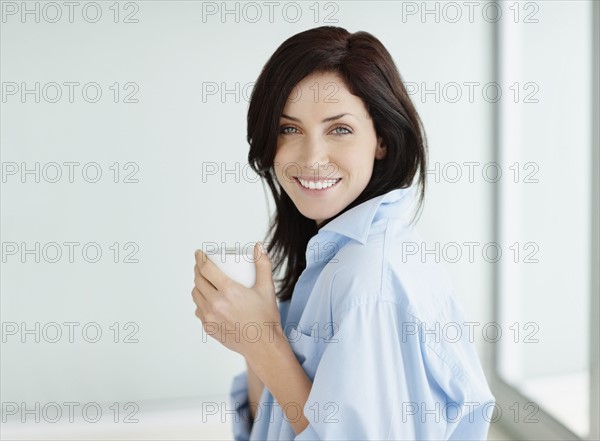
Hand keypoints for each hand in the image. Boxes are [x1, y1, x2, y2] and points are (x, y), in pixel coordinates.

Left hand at [192, 242, 282, 358]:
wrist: (263, 346)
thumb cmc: (266, 318)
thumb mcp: (267, 288)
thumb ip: (263, 265)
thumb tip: (258, 246)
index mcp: (229, 291)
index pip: (206, 269)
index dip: (200, 259)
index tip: (199, 253)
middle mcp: (216, 304)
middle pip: (199, 281)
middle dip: (198, 270)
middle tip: (203, 265)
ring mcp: (210, 317)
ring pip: (196, 295)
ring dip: (198, 285)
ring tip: (203, 280)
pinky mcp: (209, 328)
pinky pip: (199, 310)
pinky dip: (200, 301)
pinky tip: (206, 299)